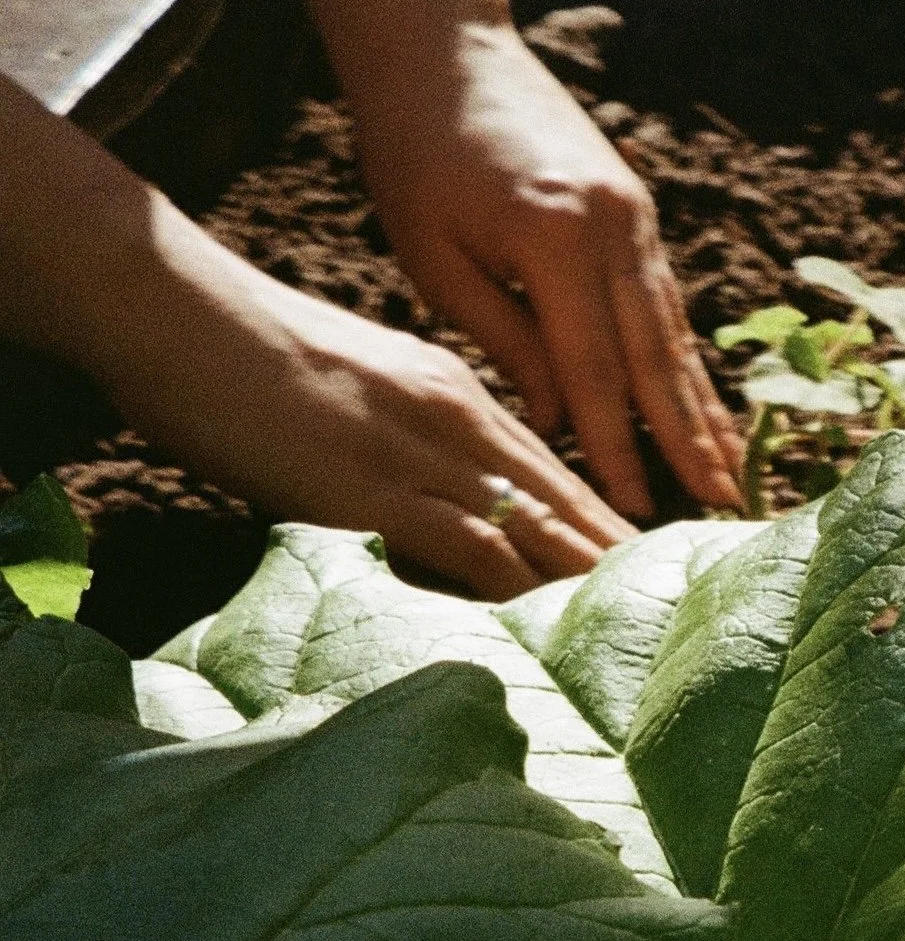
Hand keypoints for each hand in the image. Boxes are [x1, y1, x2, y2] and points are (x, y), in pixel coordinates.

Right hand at [84, 212, 634, 597]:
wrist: (182, 315)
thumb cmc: (245, 354)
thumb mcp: (356, 387)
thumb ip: (402, 432)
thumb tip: (421, 481)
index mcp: (454, 393)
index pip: (549, 466)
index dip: (604, 516)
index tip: (652, 555)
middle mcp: (458, 421)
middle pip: (564, 498)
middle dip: (624, 553)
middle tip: (685, 596)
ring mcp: (422, 456)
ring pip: (535, 525)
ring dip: (589, 579)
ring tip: (645, 625)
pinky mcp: (378, 492)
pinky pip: (471, 548)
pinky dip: (519, 589)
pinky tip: (553, 625)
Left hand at [353, 21, 741, 520]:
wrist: (443, 44)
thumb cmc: (414, 151)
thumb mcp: (436, 256)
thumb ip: (504, 339)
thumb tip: (561, 418)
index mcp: (556, 240)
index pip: (595, 370)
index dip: (618, 446)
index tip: (637, 509)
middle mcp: (613, 227)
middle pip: (657, 357)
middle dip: (688, 439)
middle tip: (722, 506)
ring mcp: (633, 214)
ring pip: (672, 328)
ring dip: (700, 402)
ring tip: (727, 466)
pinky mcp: (634, 207)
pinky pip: (663, 296)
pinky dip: (682, 352)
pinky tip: (699, 396)